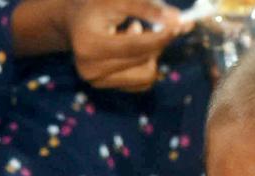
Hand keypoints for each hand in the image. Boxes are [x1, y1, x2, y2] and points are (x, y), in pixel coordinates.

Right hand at [67, 0, 189, 90]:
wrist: (74, 21)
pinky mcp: (109, 88)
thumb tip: (178, 20)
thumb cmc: (96, 6)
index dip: (160, 36)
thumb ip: (146, 7)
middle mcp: (90, 69)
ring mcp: (99, 82)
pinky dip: (145, 63)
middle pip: (143, 59)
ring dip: (150, 53)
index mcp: (88, 44)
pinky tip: (129, 49)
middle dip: (156, 41)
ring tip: (131, 34)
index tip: (180, 26)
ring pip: (148, 74)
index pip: (134, 45)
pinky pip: (144, 81)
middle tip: (155, 23)